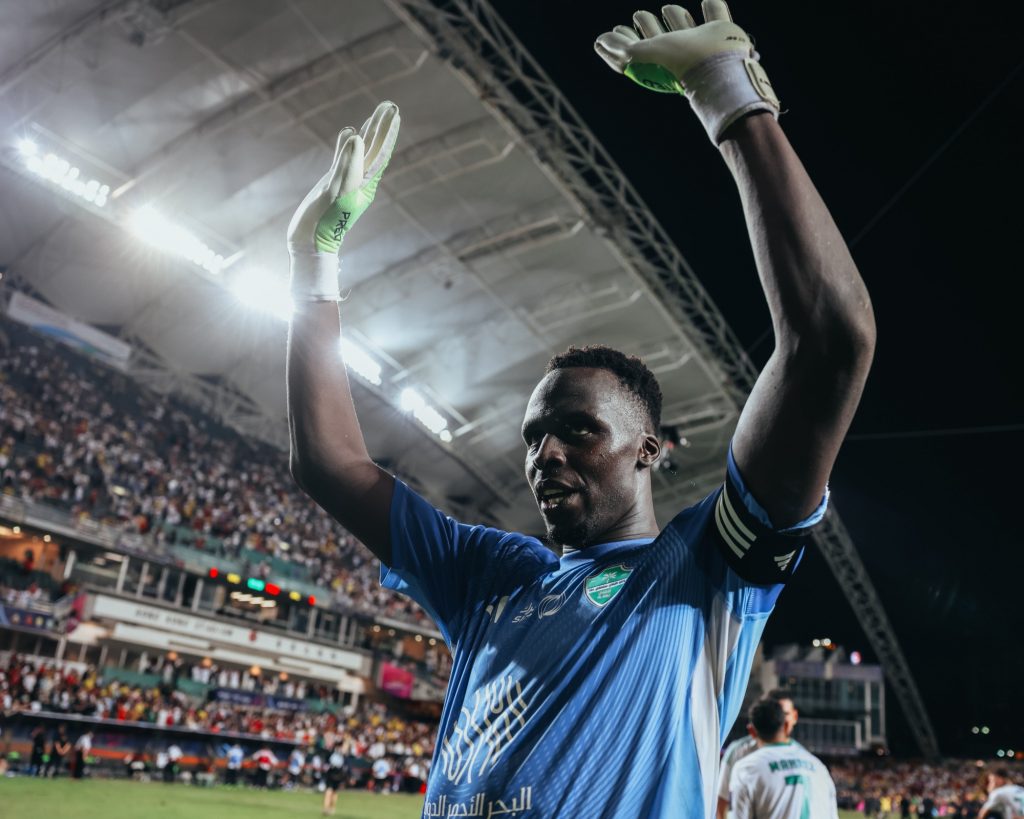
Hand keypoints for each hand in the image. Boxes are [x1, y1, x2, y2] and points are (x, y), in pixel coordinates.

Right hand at [287, 101, 399, 299]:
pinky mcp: (332, 182)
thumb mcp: (338, 191)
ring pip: (360, 151)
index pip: (381, 152)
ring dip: (369, 133)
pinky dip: (346, 144)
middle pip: (374, 148)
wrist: (311, 242)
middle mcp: (359, 180)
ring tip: (376, 114)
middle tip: (389, 105)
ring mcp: (346, 180)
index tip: (394, 112)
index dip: (387, 132)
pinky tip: (350, 132)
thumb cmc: (326, 221)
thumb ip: (347, 164)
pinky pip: (343, 158)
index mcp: (366, 182)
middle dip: (381, 127)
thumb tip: (358, 137)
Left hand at [594, 2, 777, 142]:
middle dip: (648, 26)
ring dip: (677, 17)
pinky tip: (708, 1)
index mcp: (656, 60)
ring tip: (668, 9)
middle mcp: (677, 53)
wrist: (715, 66)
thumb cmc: (675, 62)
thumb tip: (601, 41)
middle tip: (639, 16)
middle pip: (658, 37)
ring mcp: (700, 43)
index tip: (616, 30)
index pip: (635, 50)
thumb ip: (618, 48)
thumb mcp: (638, 54)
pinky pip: (716, 14)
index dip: (623, 41)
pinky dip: (713, 7)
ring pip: (685, 27)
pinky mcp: (722, 32)